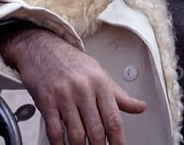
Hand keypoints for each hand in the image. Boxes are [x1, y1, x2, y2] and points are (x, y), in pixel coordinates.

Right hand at [0, 28, 146, 144]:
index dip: (118, 139)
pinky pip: (54, 129)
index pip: (113, 118)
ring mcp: (64, 96)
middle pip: (96, 129)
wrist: (43, 48)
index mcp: (100, 84)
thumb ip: (119, 96)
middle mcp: (83, 90)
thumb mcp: (100, 75)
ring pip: (76, 132)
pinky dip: (59, 143)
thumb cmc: (73, 63)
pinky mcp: (47, 101)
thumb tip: (140, 107)